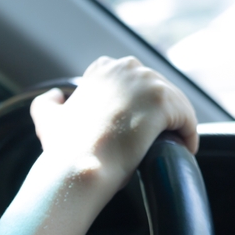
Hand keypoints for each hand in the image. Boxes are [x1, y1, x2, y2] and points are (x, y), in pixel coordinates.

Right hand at [30, 56, 198, 194]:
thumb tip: (56, 95)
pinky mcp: (164, 101)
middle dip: (158, 116)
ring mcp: (146, 81)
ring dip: (176, 127)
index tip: (132, 130)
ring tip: (170, 149)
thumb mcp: (46, 119)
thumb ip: (47, 102)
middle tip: (152, 143)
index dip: (135, 107)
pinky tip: (182, 152)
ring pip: (175, 105)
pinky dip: (188, 136)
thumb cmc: (64, 149)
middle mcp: (126, 67)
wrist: (78, 166)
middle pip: (157, 92)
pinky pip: (187, 119)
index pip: (132, 82)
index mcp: (103, 68)